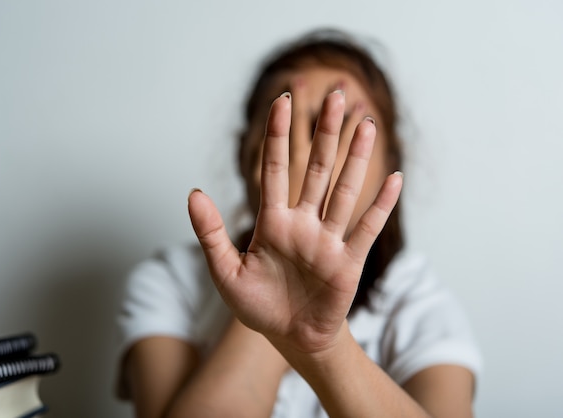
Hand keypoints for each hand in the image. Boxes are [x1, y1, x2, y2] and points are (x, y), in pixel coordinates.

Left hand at [188, 91, 401, 354]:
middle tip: (336, 94)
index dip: (279, 135)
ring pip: (344, 190)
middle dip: (326, 132)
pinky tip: (394, 178)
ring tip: (366, 123)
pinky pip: (366, 228)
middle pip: (317, 168)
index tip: (283, 100)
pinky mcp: (348, 262)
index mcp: (273, 222)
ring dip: (357, 158)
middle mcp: (304, 223)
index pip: (276, 169)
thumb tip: (193, 193)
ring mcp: (328, 240)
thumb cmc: (257, 305)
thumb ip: (211, 233)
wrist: (288, 336)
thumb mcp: (225, 271)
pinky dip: (381, 205)